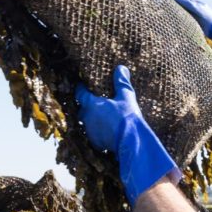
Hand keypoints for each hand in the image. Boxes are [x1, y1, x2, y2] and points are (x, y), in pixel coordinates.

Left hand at [76, 65, 180, 203]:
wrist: (132, 141)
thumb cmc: (127, 116)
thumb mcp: (126, 96)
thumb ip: (121, 82)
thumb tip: (121, 68)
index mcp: (91, 104)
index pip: (80, 93)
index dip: (81, 89)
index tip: (82, 86)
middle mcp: (86, 117)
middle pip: (82, 109)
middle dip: (87, 106)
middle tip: (95, 102)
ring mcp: (90, 131)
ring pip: (87, 123)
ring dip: (92, 120)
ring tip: (102, 117)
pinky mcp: (95, 143)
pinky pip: (94, 134)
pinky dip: (98, 131)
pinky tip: (107, 131)